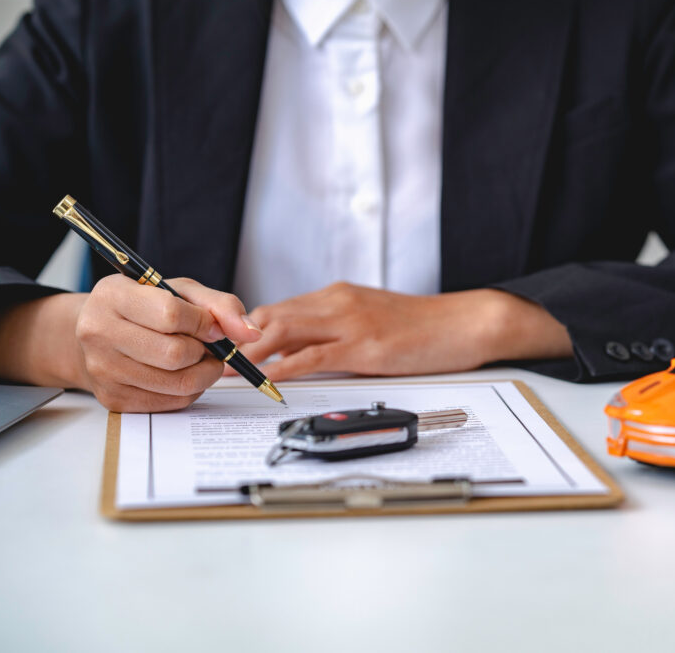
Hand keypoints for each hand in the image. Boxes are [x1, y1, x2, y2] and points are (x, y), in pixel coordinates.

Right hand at [0, 276, 261, 411]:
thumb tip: (250, 332)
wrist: (97, 334)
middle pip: (175, 354)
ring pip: (177, 383)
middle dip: (205, 351)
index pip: (170, 314)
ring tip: (200, 358)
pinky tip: (183, 373)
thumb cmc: (144, 308)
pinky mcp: (113, 399)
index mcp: (113, 295)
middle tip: (207, 345)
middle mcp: (98, 332)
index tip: (212, 326)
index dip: (204, 323)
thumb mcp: (180, 291)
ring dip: (204, 372)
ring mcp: (103, 369)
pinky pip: (171, 402)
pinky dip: (190, 389)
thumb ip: (219, 305)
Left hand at [228, 282, 571, 381]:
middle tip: (209, 359)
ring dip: (248, 352)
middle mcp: (337, 302)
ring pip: (283, 330)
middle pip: (270, 315)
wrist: (465, 322)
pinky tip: (265, 378)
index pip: (277, 309)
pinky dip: (283, 367)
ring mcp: (350, 322)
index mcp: (337, 295)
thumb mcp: (372, 320)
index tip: (222, 346)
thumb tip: (302, 353)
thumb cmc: (423, 326)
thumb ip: (337, 331)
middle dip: (235, 338)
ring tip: (223, 371)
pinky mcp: (365, 347)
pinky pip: (314, 355)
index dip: (244, 328)